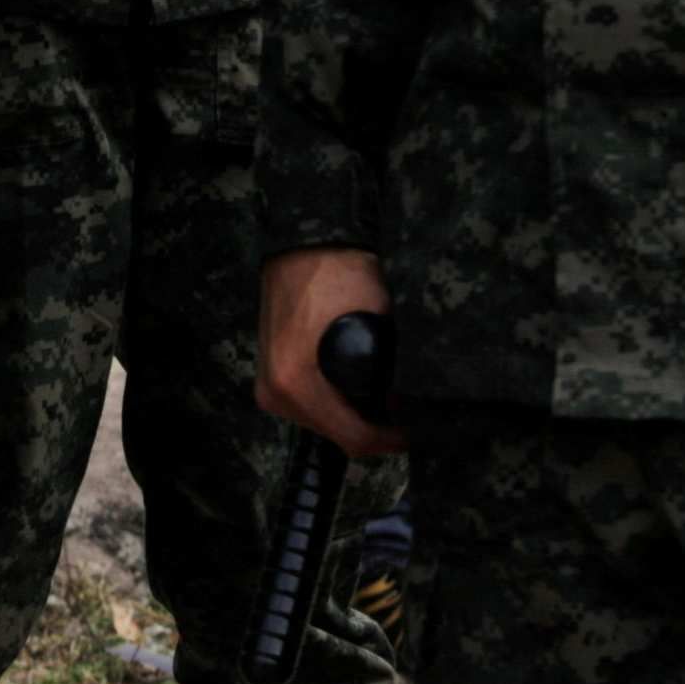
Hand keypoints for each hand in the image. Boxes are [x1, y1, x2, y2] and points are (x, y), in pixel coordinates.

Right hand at [257, 248, 404, 455]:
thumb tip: (401, 404)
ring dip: (352, 415)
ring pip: (322, 422)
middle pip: (336, 434)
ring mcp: (269, 383)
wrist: (305, 245)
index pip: (355, 437)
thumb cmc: (341, 281)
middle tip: (400, 409)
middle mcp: (276, 392)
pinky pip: (308, 404)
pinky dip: (333, 401)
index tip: (416, 429)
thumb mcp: (377, 328)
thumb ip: (386, 375)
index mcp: (297, 385)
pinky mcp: (270, 371)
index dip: (392, 438)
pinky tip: (353, 386)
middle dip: (371, 427)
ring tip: (380, 397)